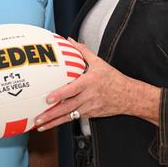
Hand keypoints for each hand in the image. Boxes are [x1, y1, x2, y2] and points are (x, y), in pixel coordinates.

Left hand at [34, 39, 160, 129]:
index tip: (48, 99)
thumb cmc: (113, 79)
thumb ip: (83, 51)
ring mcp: (89, 108)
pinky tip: (52, 124)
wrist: (129, 96)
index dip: (60, 95)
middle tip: (38, 118)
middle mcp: (88, 97)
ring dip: (54, 121)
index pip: (72, 90)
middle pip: (67, 107)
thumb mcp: (99, 62)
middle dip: (51, 114)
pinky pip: (74, 118)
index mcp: (89, 83)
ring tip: (41, 125)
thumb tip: (70, 40)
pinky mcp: (90, 114)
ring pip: (68, 116)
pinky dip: (62, 121)